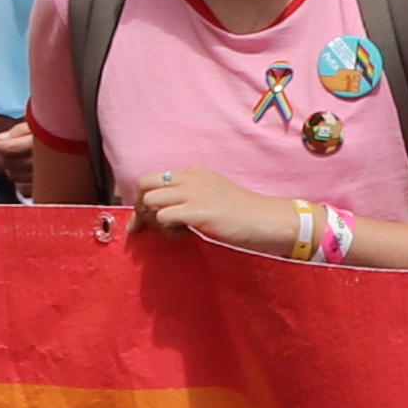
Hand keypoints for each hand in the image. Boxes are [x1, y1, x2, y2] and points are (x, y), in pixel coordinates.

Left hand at [125, 164, 300, 255]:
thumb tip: (164, 213)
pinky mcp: (197, 210)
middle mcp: (191, 177)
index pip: (155, 179)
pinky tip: (185, 235)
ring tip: (174, 230)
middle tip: (147, 226)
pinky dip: (167, 230)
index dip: (142, 200)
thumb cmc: (244, 215)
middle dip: (140, 207)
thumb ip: (190, 198)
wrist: (268, 220)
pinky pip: (163, 217)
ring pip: (149, 200)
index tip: (141, 222)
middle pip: (145, 184)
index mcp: (195, 172)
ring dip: (155, 219)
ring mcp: (194, 192)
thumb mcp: (214, 196)